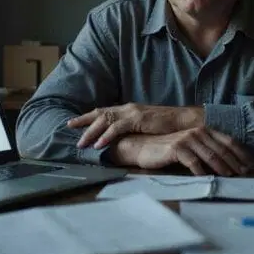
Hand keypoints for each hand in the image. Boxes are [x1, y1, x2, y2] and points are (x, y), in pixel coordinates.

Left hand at [68, 103, 203, 148]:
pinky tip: (98, 145)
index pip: (104, 111)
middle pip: (100, 113)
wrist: (185, 121)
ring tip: (80, 143)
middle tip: (68, 127)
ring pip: (105, 120)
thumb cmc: (167, 126)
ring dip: (91, 132)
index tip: (74, 122)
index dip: (88, 116)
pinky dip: (106, 136)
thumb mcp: (145, 126)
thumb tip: (121, 138)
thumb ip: (132, 129)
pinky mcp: (138, 119)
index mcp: (128, 109)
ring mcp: (132, 112)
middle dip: (83, 121)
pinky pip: (117, 128)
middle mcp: (128, 108)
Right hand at [109, 127, 253, 175]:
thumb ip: (210, 152)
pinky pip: (193, 161)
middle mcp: (198, 131)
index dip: (244, 154)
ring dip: (223, 167)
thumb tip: (233, 166)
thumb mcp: (194, 149)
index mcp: (205, 130)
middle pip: (223, 149)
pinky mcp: (177, 148)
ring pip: (211, 155)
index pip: (230, 141)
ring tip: (231, 177)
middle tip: (248, 174)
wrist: (145, 148)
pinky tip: (207, 179)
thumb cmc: (172, 151)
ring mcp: (188, 138)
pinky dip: (202, 171)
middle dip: (238, 163)